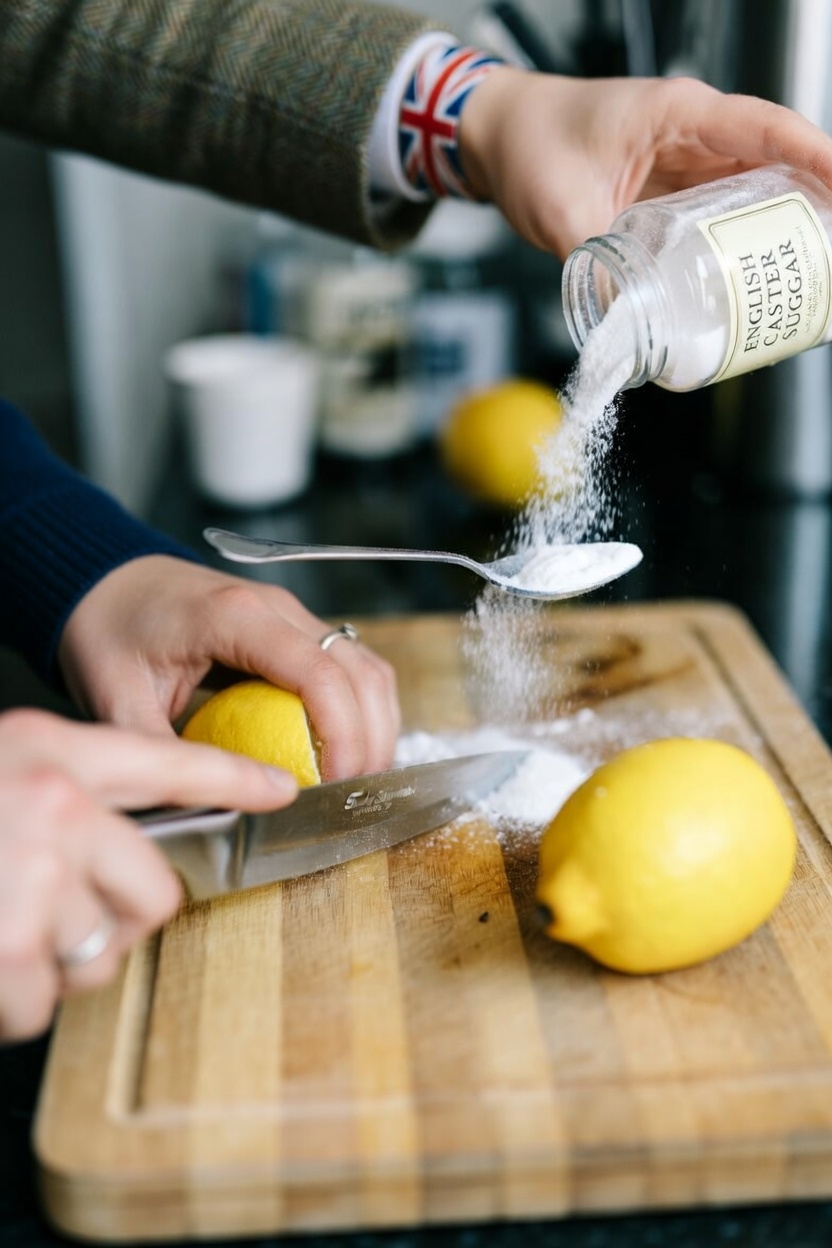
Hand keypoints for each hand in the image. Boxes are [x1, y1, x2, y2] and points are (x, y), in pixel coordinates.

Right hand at [0, 706, 297, 1041]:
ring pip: (102, 952)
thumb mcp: (3, 772)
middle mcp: (54, 803)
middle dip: (120, 918)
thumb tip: (124, 859)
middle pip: (156, 888)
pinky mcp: (11, 939)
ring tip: (4, 933)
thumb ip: (65, 797)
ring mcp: (32, 871)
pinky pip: (46, 1000)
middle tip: (65, 916)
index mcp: (50, 749)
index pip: (168, 759)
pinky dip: (13, 1000)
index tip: (282, 792)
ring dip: (56, 963)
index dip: (234, 776)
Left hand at [57, 556, 399, 780]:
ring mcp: (291, 613)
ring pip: (366, 666)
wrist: (104, 583)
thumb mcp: (118, 700)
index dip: (343, 736)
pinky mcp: (294, 627)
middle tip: (352, 798)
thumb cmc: (108, 631)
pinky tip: (346, 752)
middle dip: (370, 740)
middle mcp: (276, 606)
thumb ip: (162, 754)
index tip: (334, 788)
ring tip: (357, 781)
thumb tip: (208, 807)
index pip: (319, 674)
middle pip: (358, 672)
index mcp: (235, 617)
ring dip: (375, 725)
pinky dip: (361, 710)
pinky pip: (349, 666)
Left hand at [459, 70, 831, 257]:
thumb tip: (623, 325)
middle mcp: (690, 133)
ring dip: (779, 225)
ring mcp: (682, 161)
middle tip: (827, 253)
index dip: (817, 160)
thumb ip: (595, 264)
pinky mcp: (668, 190)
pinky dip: (737, 238)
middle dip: (811, 203)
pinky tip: (749, 271)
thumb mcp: (559, 208)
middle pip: (774, 162)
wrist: (495, 136)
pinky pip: (717, 212)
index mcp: (676, 114)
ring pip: (750, 190)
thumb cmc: (527, 144)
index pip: (767, 130)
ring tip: (805, 266)